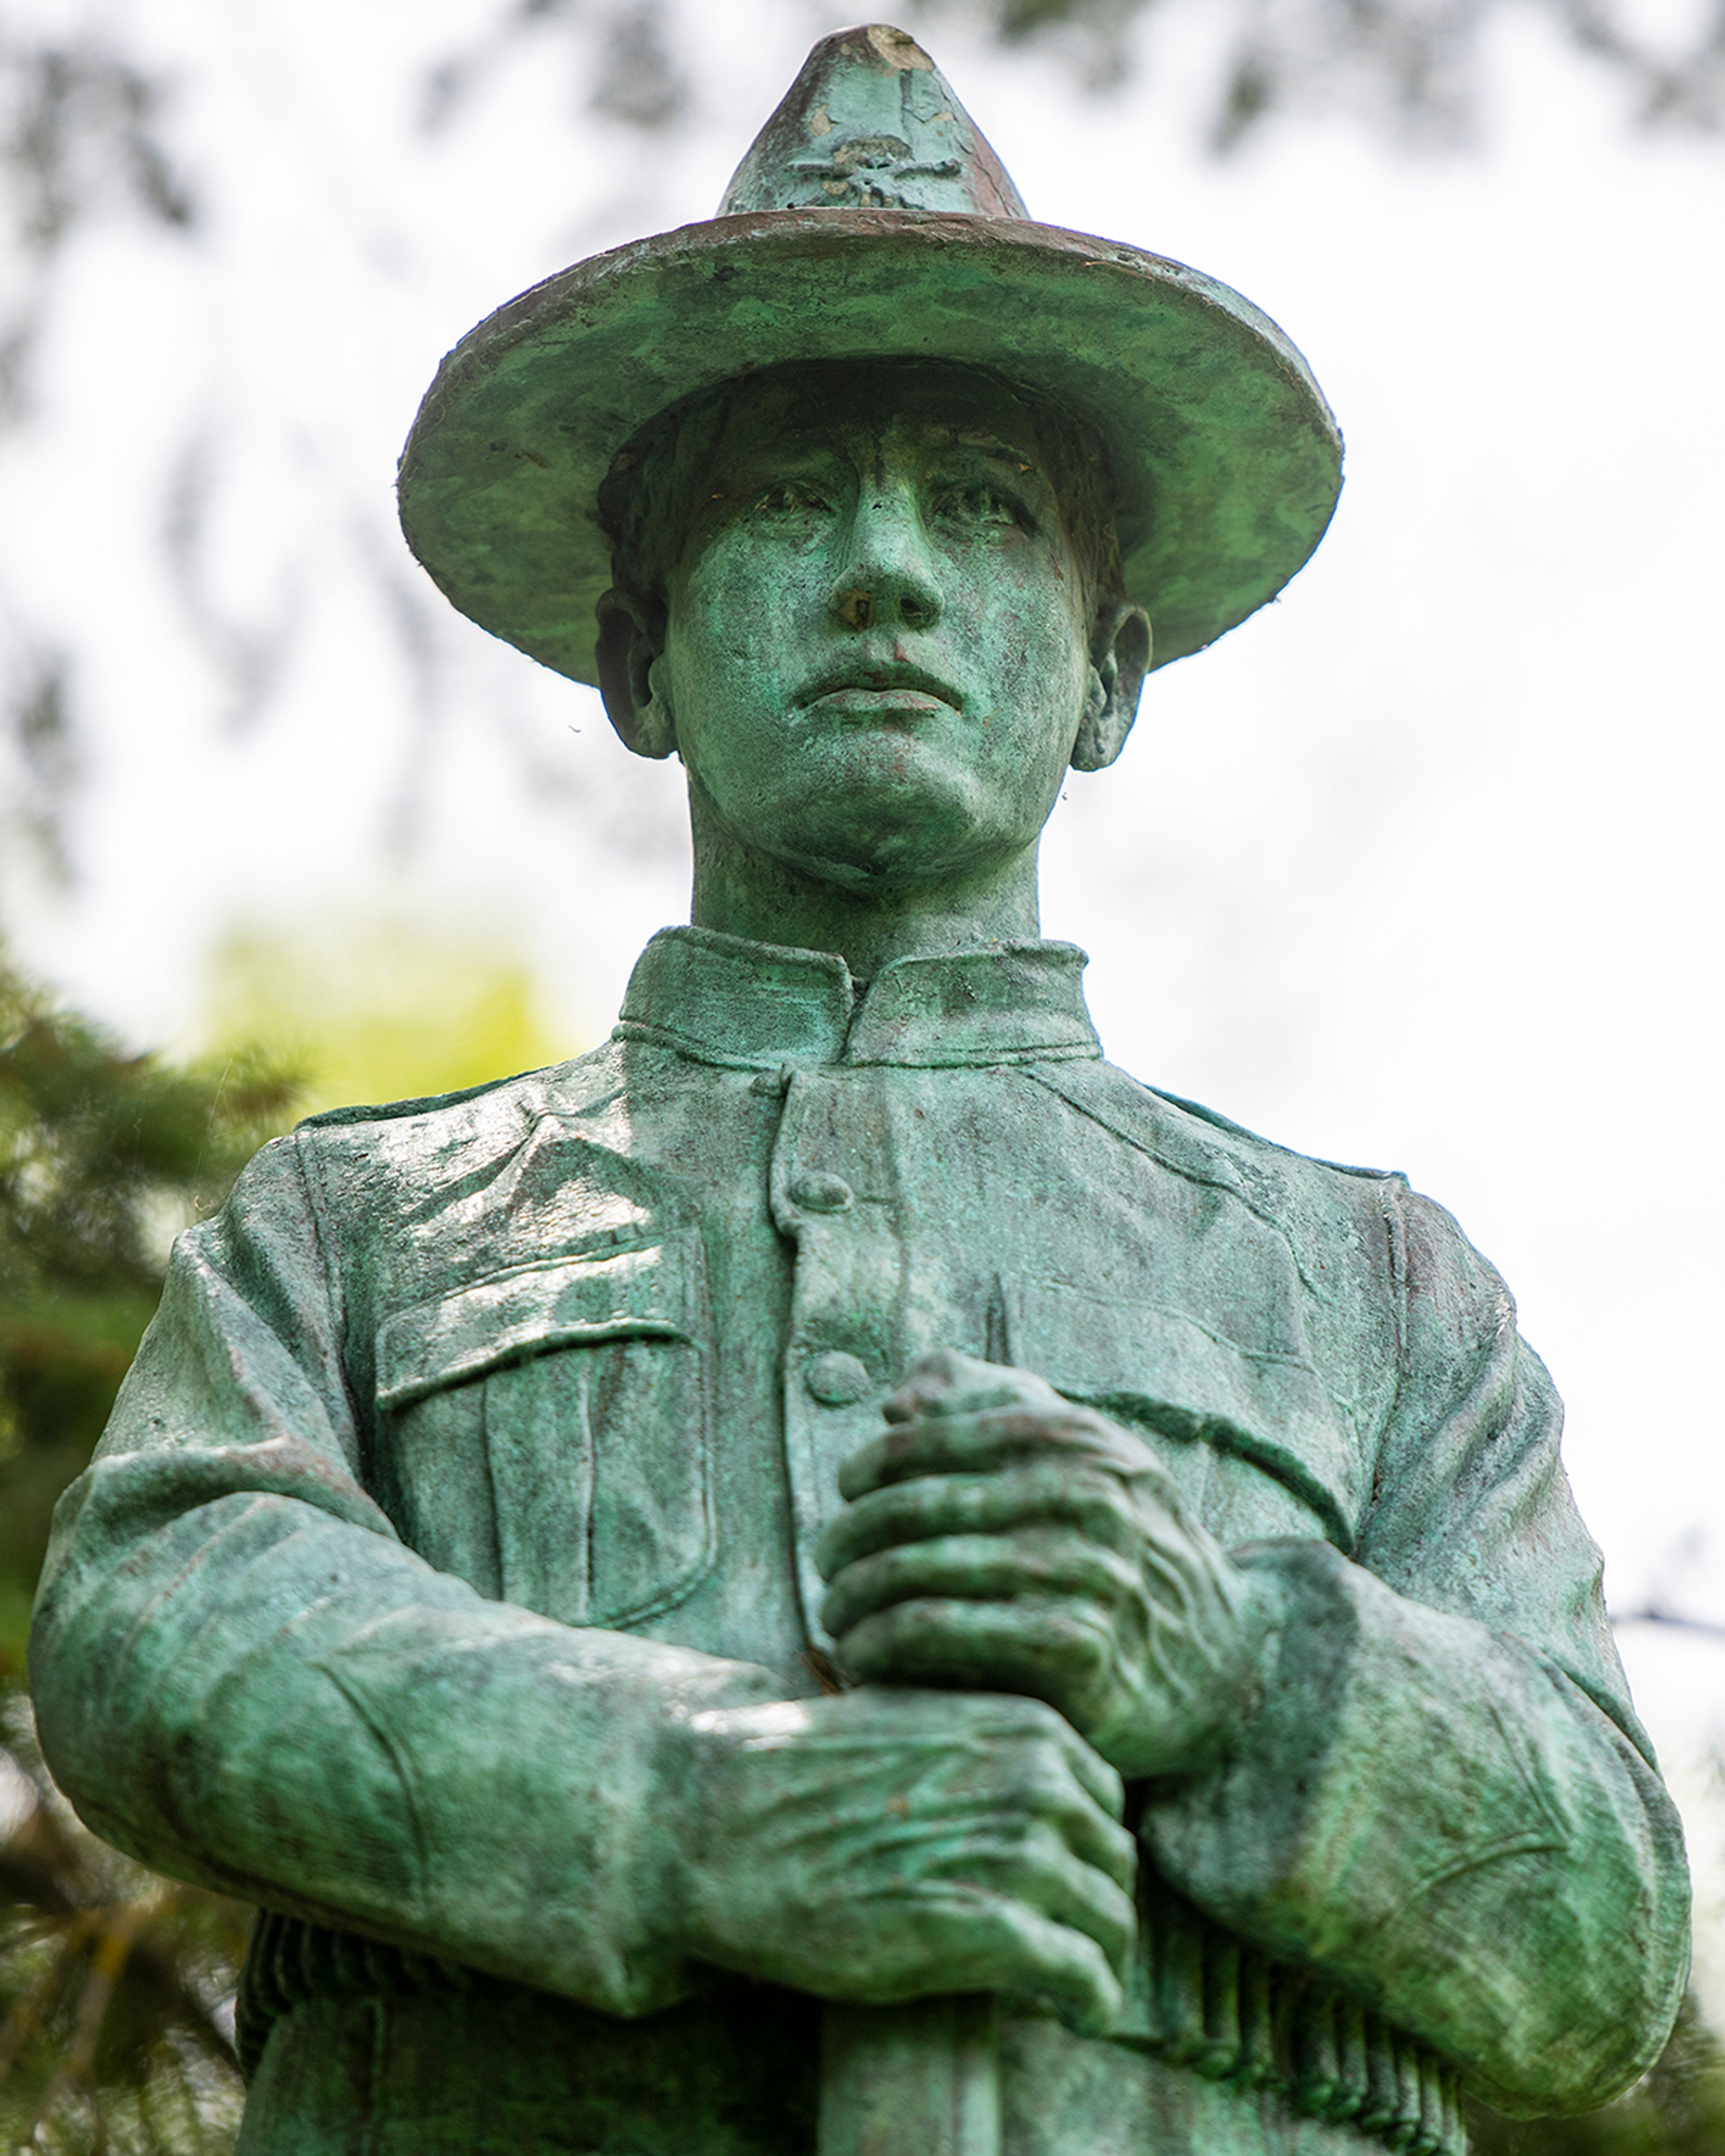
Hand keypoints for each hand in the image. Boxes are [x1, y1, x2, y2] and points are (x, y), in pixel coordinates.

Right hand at [657, 1684, 1133, 2034]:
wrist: (721, 1821)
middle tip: (1075, 1944)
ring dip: (1104, 1961)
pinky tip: (1080, 2015)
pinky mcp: (984, 1930)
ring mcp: (1013, 1852)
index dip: (1089, 1845)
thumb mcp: (908, 1722)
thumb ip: (979, 1747)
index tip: (1069, 1882)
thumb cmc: (802, 1776)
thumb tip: (1027, 1786)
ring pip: (1109, 1920)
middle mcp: (1033, 1780)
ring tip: (1082, 1989)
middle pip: (1113, 1860)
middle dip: (1099, 1906)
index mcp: (1019, 1725)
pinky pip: (1081, 1975)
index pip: (1103, 1796)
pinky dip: (1092, 2001)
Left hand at [816, 1350, 1262, 1779]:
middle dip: (846, 1540)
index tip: (849, 1497)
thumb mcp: (1082, 1458)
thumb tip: (901, 1399)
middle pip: (907, 1508)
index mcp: (1077, 1438)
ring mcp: (1083, 1574)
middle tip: (828, 1569)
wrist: (1223, 1664)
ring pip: (910, 1573)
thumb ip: (990, 1403)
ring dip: (850, 1600)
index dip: (870, 1468)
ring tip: (838, 1617)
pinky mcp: (1073, 1653)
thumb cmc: (1124, 1549)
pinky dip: (879, 1647)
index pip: (927, 1436)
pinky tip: (867, 1661)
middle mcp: (1084, 1496)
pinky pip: (933, 1634)